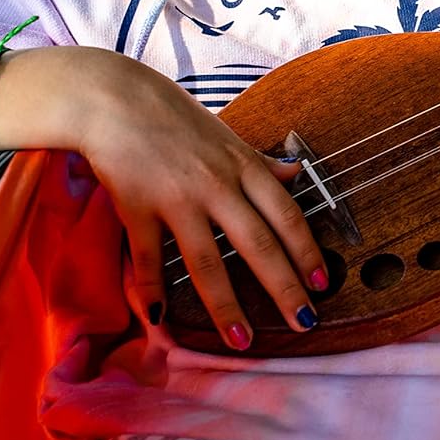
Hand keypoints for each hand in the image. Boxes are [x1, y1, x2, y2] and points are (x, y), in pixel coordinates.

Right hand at [0, 46, 325, 349]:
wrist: (114, 99)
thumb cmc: (176, 119)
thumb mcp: (229, 138)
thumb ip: (262, 164)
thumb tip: (297, 174)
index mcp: (245, 168)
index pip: (287, 216)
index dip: (308, 251)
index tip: (325, 283)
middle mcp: (218, 186)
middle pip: (259, 244)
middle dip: (284, 287)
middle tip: (304, 322)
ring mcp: (177, 198)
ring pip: (207, 261)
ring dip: (226, 305)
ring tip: (242, 340)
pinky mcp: (136, 207)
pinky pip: (147, 257)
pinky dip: (151, 289)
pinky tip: (160, 319)